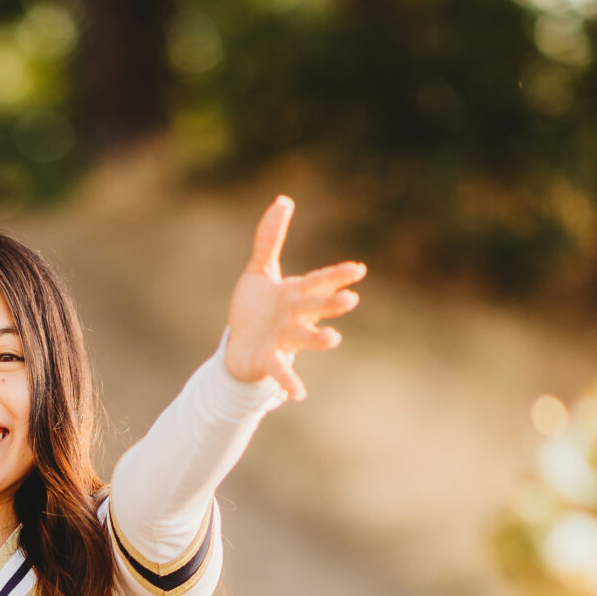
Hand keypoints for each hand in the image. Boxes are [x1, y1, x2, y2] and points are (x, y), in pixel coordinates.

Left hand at [223, 195, 364, 398]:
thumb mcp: (260, 270)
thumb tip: (284, 199)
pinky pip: (280, 370)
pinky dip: (289, 382)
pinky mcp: (267, 360)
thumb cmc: (255, 309)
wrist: (238, 347)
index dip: (337, 277)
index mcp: (295, 294)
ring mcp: (283, 340)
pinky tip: (298, 395)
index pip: (318, 282)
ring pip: (302, 338)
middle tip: (351, 300)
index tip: (358, 270)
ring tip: (333, 340)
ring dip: (317, 339)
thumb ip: (270, 237)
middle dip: (331, 304)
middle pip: (313, 307)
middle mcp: (294, 317)